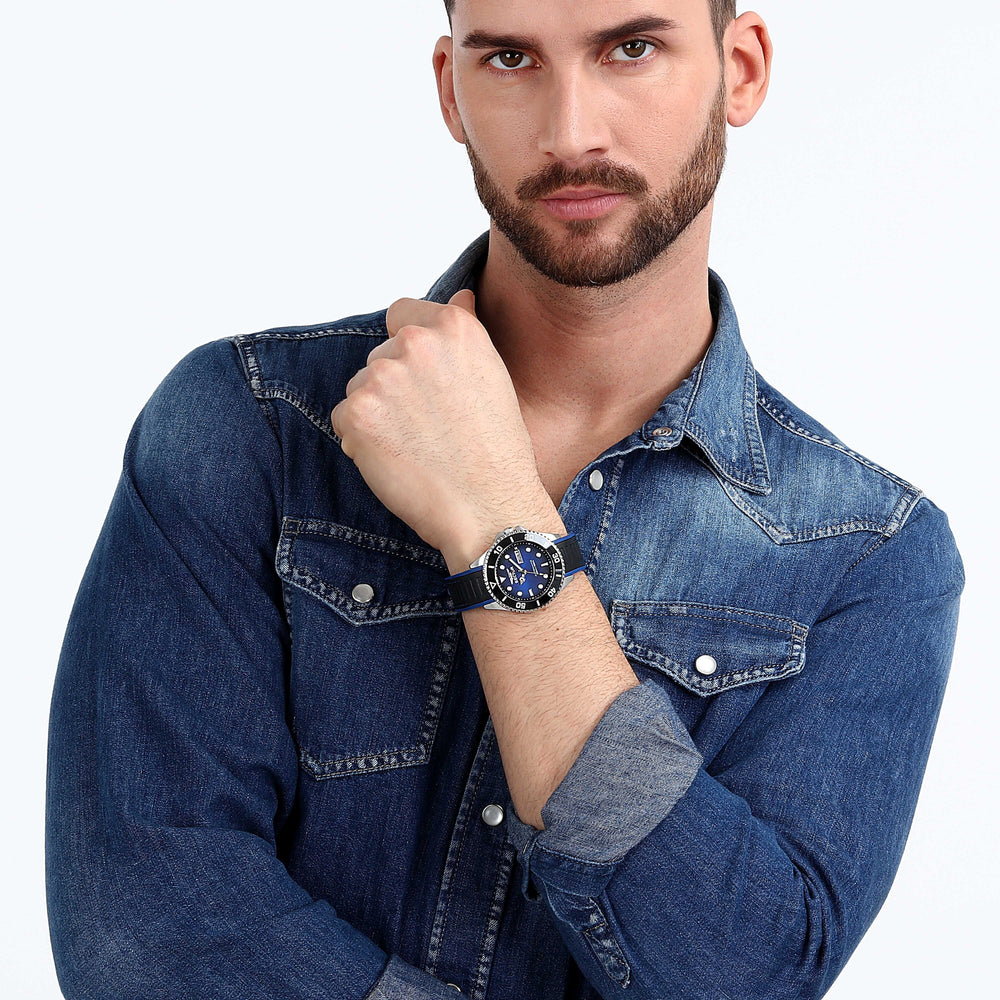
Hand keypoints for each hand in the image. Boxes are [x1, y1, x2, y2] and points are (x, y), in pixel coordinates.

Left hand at [330, 290, 556, 564]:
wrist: (489, 508)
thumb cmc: (498, 452)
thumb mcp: (493, 377)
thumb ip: (465, 335)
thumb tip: (459, 296)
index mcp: (453, 327)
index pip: (403, 314)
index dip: (410, 349)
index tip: (425, 380)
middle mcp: (415, 343)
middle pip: (381, 356)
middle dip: (395, 387)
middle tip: (429, 426)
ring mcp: (381, 377)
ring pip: (362, 388)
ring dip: (378, 414)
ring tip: (417, 446)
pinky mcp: (356, 413)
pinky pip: (345, 418)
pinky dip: (362, 440)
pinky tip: (398, 460)